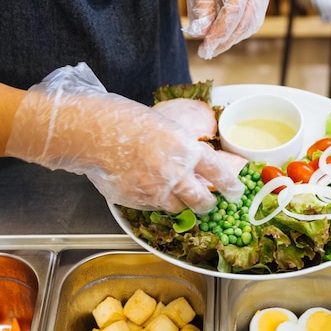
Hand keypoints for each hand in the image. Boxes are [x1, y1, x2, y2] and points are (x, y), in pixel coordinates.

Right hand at [5, 63, 243, 213]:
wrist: (93, 134)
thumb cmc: (125, 121)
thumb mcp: (164, 126)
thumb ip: (181, 148)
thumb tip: (194, 163)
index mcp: (185, 148)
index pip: (218, 172)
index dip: (231, 184)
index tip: (236, 191)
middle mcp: (175, 173)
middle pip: (202, 201)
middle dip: (208, 205)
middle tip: (208, 203)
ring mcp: (156, 190)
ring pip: (179, 209)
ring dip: (181, 205)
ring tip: (173, 194)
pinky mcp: (139, 201)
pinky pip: (155, 208)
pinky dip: (157, 202)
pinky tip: (148, 189)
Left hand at [177, 0, 269, 58]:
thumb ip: (201, 6)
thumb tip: (202, 33)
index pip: (234, 11)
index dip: (220, 32)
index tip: (206, 46)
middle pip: (243, 24)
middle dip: (223, 41)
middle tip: (204, 52)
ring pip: (247, 29)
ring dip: (227, 41)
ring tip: (210, 47)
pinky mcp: (258, 7)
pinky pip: (247, 27)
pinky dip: (232, 36)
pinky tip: (219, 40)